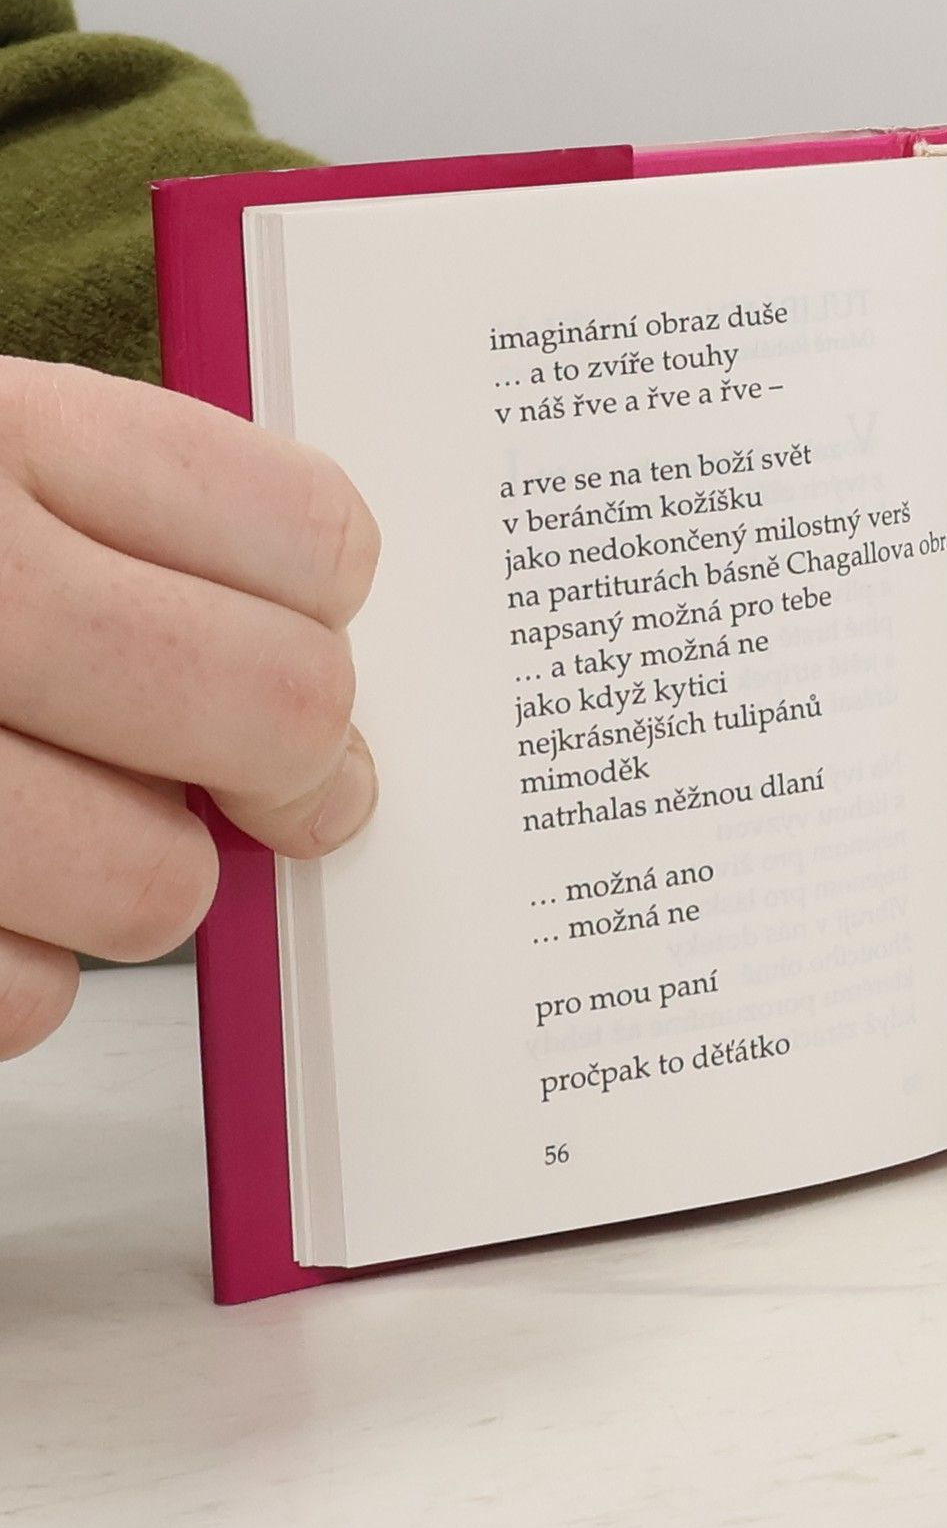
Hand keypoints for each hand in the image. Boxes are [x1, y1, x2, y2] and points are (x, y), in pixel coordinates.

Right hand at [0, 358, 379, 1057]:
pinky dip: (13, 974)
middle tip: (283, 787)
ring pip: (158, 887)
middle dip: (302, 770)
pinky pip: (20, 999)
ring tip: (54, 831)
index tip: (313, 642)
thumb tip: (317, 677)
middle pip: (276, 710)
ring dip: (138, 884)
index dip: (334, 610)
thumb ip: (114, 527)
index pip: (303, 533)